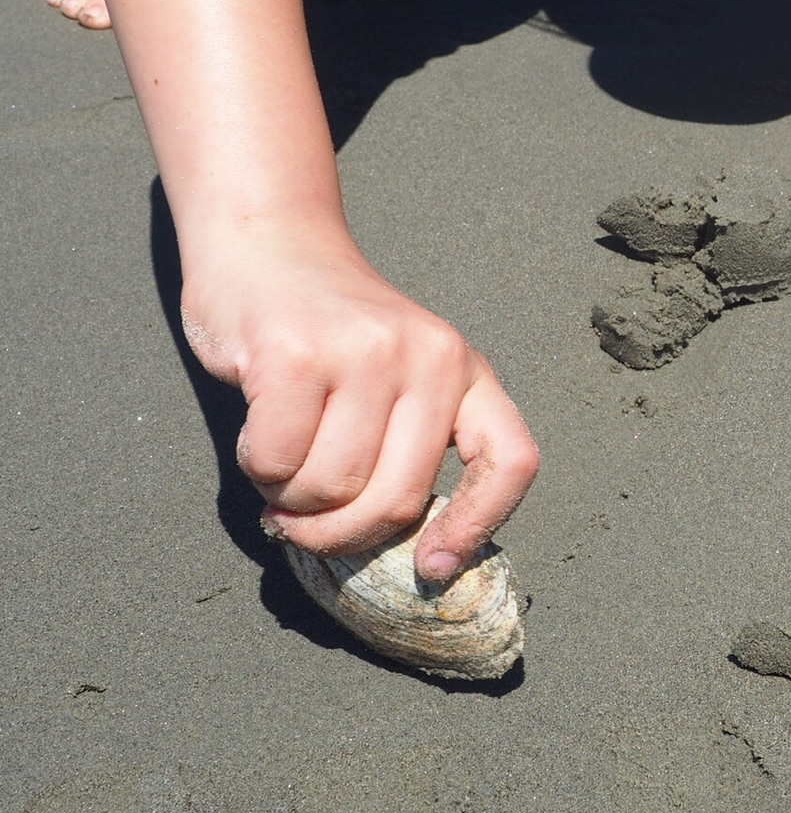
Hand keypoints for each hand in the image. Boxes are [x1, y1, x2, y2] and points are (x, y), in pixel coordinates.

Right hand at [179, 221, 538, 579]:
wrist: (267, 245)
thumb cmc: (327, 333)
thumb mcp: (397, 378)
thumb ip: (407, 446)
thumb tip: (405, 555)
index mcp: (465, 370)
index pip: (511, 461)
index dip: (478, 527)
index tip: (430, 567)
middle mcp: (430, 356)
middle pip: (397, 501)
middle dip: (339, 532)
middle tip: (302, 518)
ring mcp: (366, 351)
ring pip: (331, 490)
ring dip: (291, 500)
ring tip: (282, 458)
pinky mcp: (297, 354)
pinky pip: (277, 464)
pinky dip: (257, 470)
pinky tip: (258, 432)